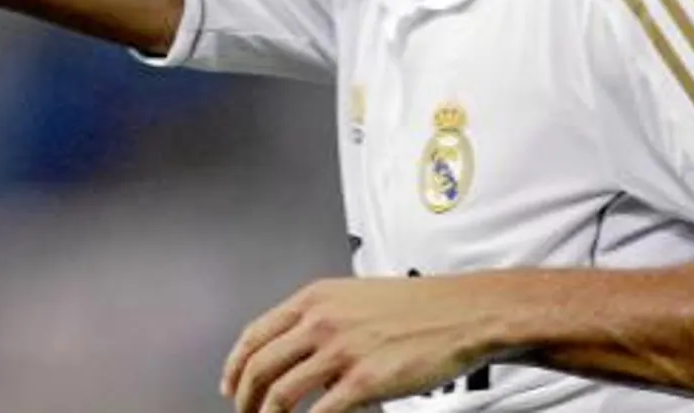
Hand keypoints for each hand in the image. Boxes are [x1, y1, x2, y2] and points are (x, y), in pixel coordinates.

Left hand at [221, 276, 504, 412]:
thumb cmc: (417, 307)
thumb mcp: (352, 297)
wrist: (463, 314)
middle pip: (259, 367)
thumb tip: (292, 346)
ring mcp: (340, 352)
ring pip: (281, 393)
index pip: (254, 335)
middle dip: (245, 397)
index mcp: (313, 300)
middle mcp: (319, 322)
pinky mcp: (364, 381)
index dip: (234, 366)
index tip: (230, 385)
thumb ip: (319, 318)